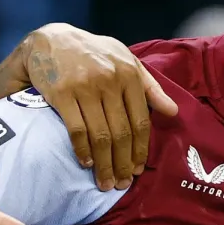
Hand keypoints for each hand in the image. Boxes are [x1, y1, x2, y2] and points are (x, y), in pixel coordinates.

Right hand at [25, 24, 177, 191]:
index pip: (140, 120)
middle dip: (123, 163)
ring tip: (105, 183)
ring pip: (100, 135)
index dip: (140, 149)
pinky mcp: (62, 94)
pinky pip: (76, 130)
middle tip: (121, 184)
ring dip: (104, 164)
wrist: (51, 40)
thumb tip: (173, 112)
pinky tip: (87, 163)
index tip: (137, 170)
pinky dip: (83, 150)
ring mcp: (85, 87)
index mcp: (129, 74)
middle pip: (121, 133)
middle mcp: (109, 81)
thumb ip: (150, 86)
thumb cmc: (94, 54)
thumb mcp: (126, 60)